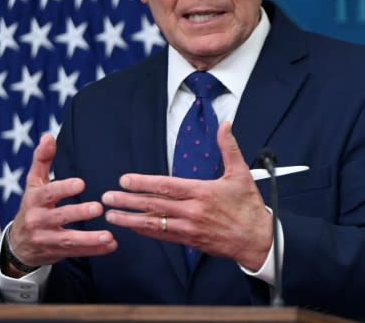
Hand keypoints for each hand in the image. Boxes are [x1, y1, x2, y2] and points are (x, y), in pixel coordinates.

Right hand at [5, 134, 116, 274]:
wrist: (19, 243)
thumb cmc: (32, 206)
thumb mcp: (34, 183)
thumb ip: (42, 160)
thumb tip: (48, 136)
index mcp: (34, 200)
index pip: (48, 193)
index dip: (63, 188)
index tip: (81, 184)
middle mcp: (38, 220)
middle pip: (59, 217)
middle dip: (78, 213)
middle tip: (98, 207)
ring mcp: (46, 239)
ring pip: (68, 240)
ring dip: (89, 239)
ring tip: (108, 236)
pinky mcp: (56, 253)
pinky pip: (77, 252)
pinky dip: (94, 250)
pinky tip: (111, 245)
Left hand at [102, 122, 272, 270]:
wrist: (258, 239)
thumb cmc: (249, 206)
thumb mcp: (241, 173)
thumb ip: (229, 147)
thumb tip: (225, 124)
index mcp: (201, 192)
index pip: (165, 186)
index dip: (142, 183)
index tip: (124, 180)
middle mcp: (192, 211)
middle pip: (153, 205)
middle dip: (127, 202)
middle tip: (106, 198)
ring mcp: (189, 228)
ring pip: (154, 223)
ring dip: (130, 220)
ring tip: (111, 216)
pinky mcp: (190, 241)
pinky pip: (163, 236)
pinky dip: (145, 231)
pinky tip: (132, 227)